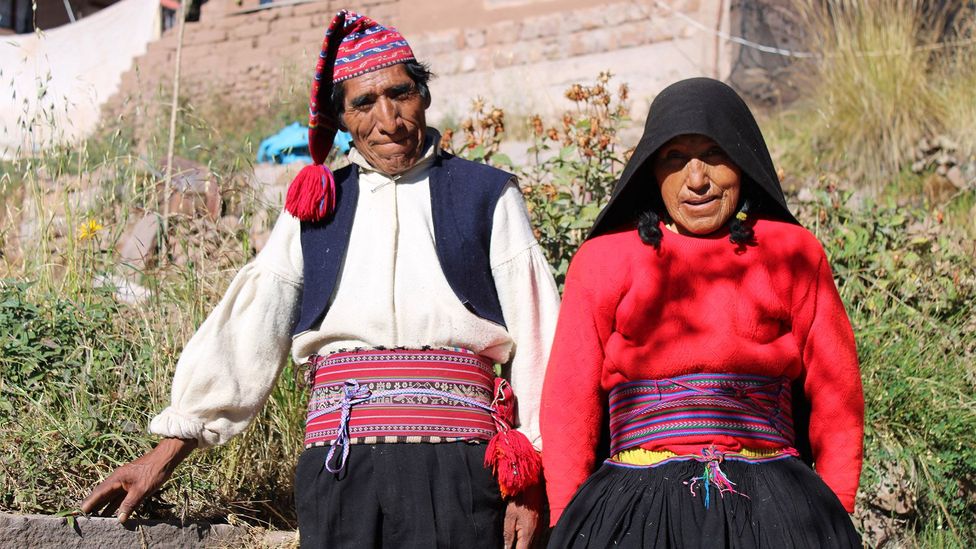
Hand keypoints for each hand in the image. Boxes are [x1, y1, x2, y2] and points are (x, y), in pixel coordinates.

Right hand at [80, 437, 196, 522]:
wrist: (166, 459)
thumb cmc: (153, 471)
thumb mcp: (141, 490)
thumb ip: (129, 504)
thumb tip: (120, 518)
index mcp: (116, 479)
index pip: (99, 493)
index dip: (90, 502)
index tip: (81, 511)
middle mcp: (118, 480)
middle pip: (103, 495)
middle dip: (95, 505)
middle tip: (86, 517)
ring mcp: (125, 482)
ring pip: (112, 496)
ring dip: (106, 506)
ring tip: (97, 518)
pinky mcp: (133, 484)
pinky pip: (121, 496)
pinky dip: (117, 504)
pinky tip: (115, 512)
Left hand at [503, 483, 543, 548]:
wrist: (532, 488)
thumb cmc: (519, 500)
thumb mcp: (509, 517)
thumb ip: (508, 535)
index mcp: (527, 534)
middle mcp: (536, 535)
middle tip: (508, 546)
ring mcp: (539, 531)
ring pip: (531, 545)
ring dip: (523, 546)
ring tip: (514, 543)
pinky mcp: (540, 527)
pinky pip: (534, 540)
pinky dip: (526, 542)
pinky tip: (520, 540)